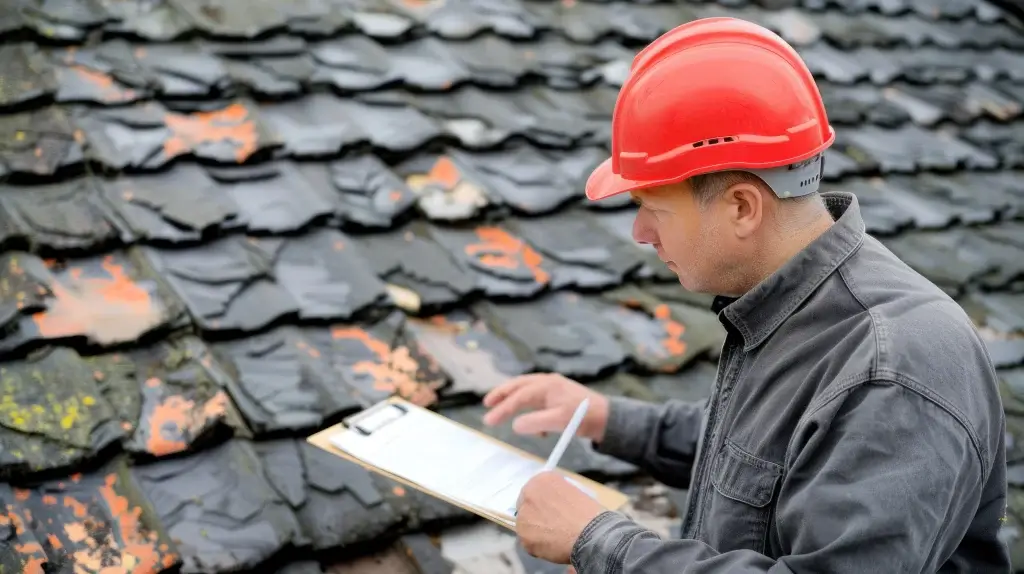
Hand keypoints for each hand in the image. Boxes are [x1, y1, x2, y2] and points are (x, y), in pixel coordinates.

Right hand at [482, 373, 610, 440]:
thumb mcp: (559, 421)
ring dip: (512, 399)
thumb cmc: (583, 417)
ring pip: (526, 390)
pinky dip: (528, 408)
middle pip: (518, 385)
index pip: (518, 396)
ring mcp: (552, 388)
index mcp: (546, 385)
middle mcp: (547, 382)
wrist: (606, 417)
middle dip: (501, 394)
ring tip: (499, 408)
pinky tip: (533, 425)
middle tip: (486, 403)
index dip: (502, 409)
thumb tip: (515, 425)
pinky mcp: (557, 396)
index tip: (489, 420)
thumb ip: (535, 423)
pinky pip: (536, 399)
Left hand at [515, 471, 605, 563]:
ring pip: (525, 525)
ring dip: (535, 531)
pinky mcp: (523, 537)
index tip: (548, 510)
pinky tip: (552, 546)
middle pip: (525, 505)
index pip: (534, 489)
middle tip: (549, 525)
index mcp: (542, 479)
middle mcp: (528, 494)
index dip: (541, 502)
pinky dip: (538, 546)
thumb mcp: (573, 492)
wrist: (591, 534)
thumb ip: (556, 495)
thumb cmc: (588, 513)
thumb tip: (551, 504)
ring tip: (553, 538)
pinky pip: (528, 542)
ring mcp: (523, 516)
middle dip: (534, 515)